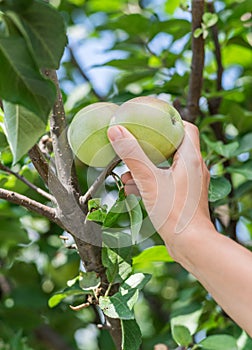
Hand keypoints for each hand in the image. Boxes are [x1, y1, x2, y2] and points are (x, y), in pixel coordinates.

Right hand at [107, 121, 211, 261]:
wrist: (190, 244)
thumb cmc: (174, 212)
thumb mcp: (148, 180)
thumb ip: (132, 155)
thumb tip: (116, 130)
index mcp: (191, 158)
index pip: (186, 128)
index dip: (170, 121)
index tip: (151, 121)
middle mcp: (194, 168)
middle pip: (173, 147)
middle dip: (151, 147)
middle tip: (135, 144)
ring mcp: (191, 184)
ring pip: (167, 167)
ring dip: (147, 167)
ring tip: (126, 173)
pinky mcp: (185, 197)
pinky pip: (166, 182)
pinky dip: (151, 182)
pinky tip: (132, 189)